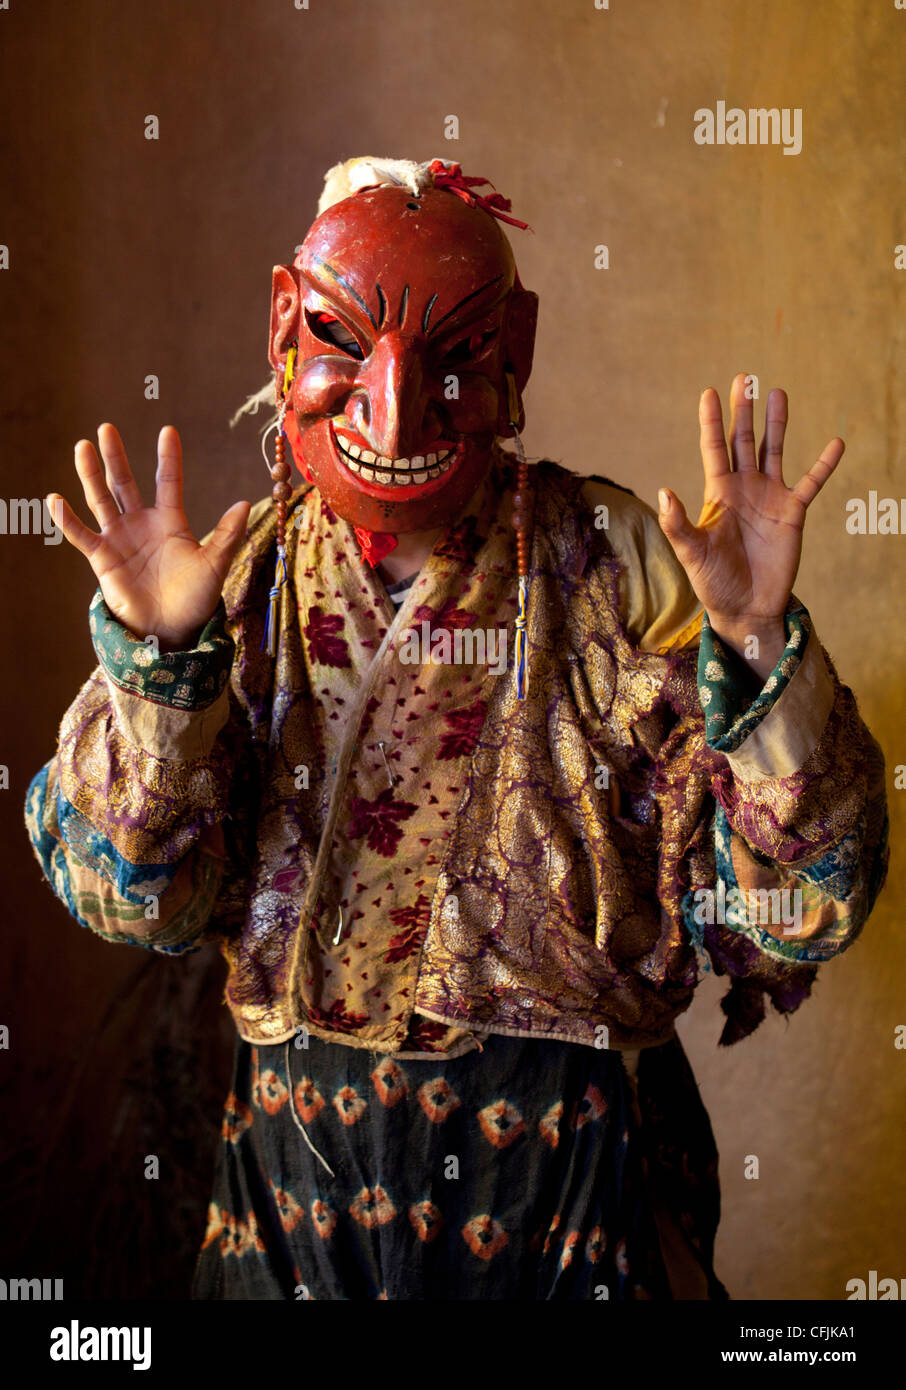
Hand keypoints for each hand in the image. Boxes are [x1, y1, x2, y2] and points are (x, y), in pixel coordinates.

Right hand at [48, 424, 250, 650]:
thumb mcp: (214, 565)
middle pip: (125, 483)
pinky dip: (67, 519)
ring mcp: (120, 539)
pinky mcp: (102, 558)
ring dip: (90, 475)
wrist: (170, 629)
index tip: (168, 431)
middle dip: (115, 457)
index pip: (168, 481)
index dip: (168, 457)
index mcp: (170, 522)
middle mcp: (141, 524)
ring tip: (82, 447)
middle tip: (106, 428)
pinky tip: (55, 499)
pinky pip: (81, 535)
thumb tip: (244, 504)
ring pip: (101, 499)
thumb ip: (226, 535)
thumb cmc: (195, 598)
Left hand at [657, 374, 843, 675]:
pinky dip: (824, 464)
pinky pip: (811, 482)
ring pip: (773, 450)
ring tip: (777, 392)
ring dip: (775, 423)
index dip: (712, 421)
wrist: (745, 606)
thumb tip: (663, 492)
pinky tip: (836, 443)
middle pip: (743, 440)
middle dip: (743, 411)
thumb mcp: (691, 553)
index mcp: (718, 493)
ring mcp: (769, 497)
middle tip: (744, 378)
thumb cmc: (713, 581)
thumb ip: (677, 524)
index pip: (713, 448)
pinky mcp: (792, 512)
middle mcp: (743, 488)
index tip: (709, 393)